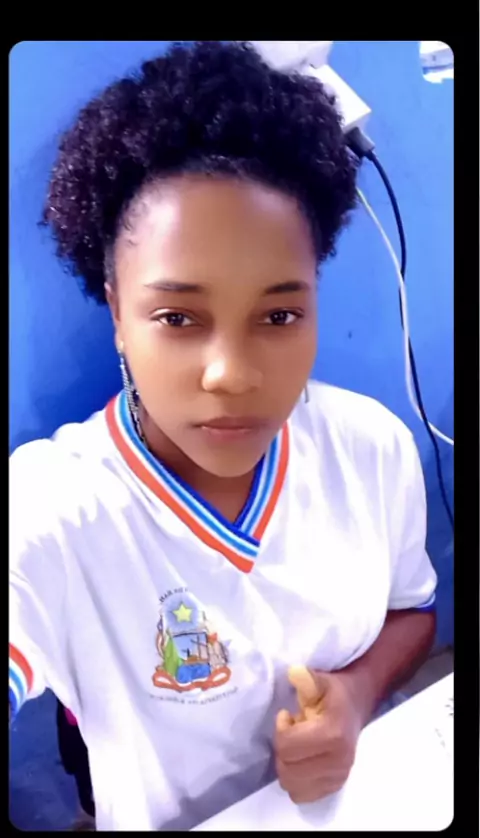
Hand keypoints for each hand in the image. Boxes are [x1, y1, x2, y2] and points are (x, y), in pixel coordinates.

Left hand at [274, 665, 363, 804]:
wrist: (357, 706)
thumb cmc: (335, 693)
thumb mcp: (320, 681)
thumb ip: (306, 679)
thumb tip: (294, 672)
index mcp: (334, 734)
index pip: (288, 747)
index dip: (281, 730)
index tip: (287, 716)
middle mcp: (338, 761)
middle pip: (287, 770)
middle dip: (282, 749)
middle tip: (292, 732)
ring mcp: (338, 777)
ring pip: (292, 786)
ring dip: (288, 766)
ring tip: (298, 746)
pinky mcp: (336, 787)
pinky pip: (303, 795)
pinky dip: (296, 780)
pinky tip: (302, 761)